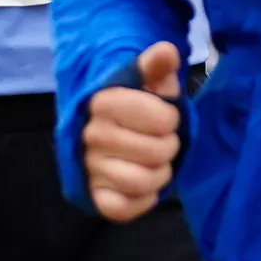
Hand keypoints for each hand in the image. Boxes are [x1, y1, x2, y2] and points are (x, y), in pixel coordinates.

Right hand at [82, 43, 183, 221]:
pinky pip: (123, 208)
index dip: (171, 120)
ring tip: (155, 163)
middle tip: (162, 142)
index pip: (161, 120)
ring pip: (142, 182)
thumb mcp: (147, 81)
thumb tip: (167, 51)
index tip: (164, 117)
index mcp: (103, 102)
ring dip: (159, 175)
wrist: (107, 131)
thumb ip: (157, 66)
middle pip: (156, 153)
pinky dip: (141, 200)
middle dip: (168, 148)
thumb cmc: (136, 105)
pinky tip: (143, 186)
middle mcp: (90, 134)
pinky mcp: (93, 196)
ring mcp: (89, 167)